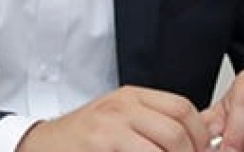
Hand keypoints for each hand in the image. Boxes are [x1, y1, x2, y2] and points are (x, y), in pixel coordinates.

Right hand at [17, 85, 212, 151]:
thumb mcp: (120, 119)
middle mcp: (122, 108)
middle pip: (176, 132)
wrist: (41, 146)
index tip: (203, 151)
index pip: (182, 108)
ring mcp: (109, 128)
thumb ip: (153, 123)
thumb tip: (199, 139)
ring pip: (161, 149)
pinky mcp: (100, 147)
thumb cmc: (82, 138)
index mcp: (132, 96)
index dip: (201, 135)